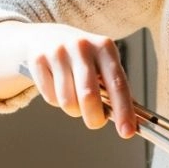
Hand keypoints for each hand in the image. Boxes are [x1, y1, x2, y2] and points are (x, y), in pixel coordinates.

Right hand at [0, 21, 137, 138]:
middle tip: (95, 122)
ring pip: (67, 101)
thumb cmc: (82, 56)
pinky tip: (57, 86)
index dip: (123, 110)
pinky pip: (50, 97)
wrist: (45, 36)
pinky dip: (56, 101)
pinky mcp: (38, 60)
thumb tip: (130, 119)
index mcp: (104, 47)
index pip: (117, 83)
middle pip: (89, 96)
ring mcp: (58, 52)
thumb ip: (114, 86)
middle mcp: (82, 47)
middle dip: (94, 117)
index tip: (127, 132)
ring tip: (74, 98)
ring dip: (73, 110)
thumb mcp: (102, 61)